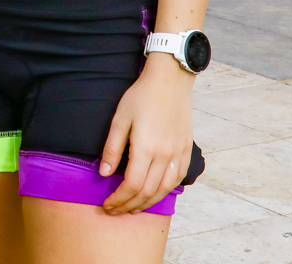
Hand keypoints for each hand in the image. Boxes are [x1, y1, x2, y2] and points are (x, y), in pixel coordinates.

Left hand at [99, 54, 195, 213]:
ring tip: (132, 208)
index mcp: (146, 148)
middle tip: (115, 210)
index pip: (132, 185)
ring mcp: (179, 154)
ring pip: (164, 190)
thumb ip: (112, 148)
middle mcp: (166, 155)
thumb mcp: (120, 119)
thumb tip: (105, 173)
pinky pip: (177, 180)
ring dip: (147, 203)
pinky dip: (164, 192)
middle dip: (130, 206)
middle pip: (148, 192)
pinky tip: (154, 194)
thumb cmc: (140, 97)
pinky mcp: (186, 151)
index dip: (119, 199)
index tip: (107, 204)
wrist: (170, 82)